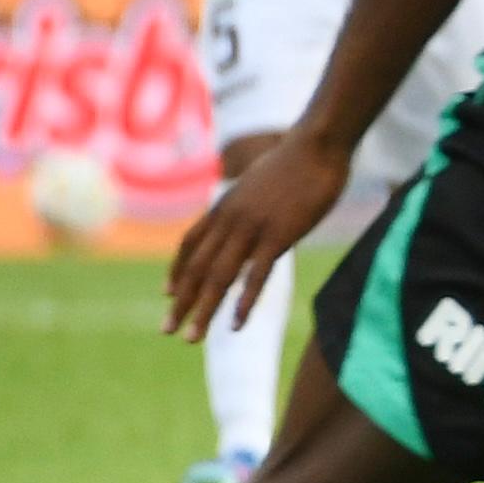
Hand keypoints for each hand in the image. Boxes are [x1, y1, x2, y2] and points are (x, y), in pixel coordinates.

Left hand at [164, 128, 346, 340]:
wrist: (317, 145)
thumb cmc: (297, 160)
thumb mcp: (260, 181)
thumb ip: (250, 201)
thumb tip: (253, 206)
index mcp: (224, 206)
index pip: (189, 245)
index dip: (176, 271)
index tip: (168, 293)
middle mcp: (229, 220)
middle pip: (196, 268)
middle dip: (180, 302)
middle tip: (166, 330)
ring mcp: (252, 229)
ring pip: (218, 277)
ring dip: (202, 310)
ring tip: (191, 338)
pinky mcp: (278, 235)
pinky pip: (255, 275)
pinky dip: (243, 302)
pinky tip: (235, 324)